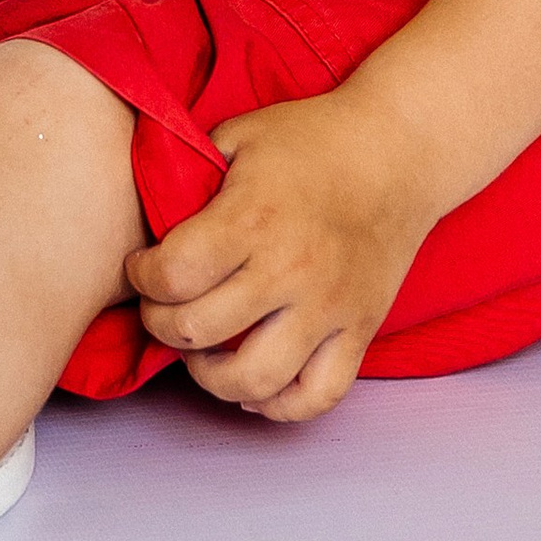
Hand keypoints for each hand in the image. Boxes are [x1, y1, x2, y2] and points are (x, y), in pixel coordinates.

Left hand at [125, 84, 437, 422]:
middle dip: (161, 324)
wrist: (399, 148)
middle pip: (198, 331)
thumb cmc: (312, 138)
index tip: (142, 267)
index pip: (173, 275)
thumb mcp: (239, 134)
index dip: (142, 278)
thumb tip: (145, 212)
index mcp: (253, 217)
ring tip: (202, 351)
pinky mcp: (361, 330)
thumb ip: (190, 174)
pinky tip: (254, 384)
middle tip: (163, 306)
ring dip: (210, 377)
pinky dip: (279, 406)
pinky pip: (317, 396)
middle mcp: (290, 269)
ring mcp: (329, 307)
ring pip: (254, 380)